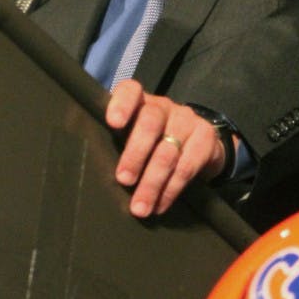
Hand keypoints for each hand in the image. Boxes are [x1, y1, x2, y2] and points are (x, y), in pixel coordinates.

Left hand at [106, 79, 228, 217]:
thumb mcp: (133, 138)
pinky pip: (187, 167)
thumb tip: (93, 174)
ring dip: (152, 183)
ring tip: (140, 207)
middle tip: (124, 180)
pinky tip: (160, 205)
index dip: (122, 104)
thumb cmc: (152, 144)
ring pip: (168, 151)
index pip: (130, 90)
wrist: (200, 146)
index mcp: (140, 103)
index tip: (113, 123)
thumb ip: (117, 144)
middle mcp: (164, 107)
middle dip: (135, 154)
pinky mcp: (205, 138)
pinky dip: (171, 190)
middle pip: (150, 122)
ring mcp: (187, 120)